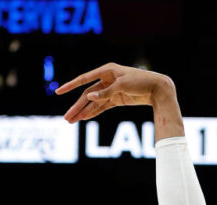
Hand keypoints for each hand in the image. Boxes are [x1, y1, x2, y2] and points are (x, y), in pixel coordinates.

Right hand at [56, 62, 173, 122]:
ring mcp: (111, 90)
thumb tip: (89, 97)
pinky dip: (93, 112)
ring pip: (93, 102)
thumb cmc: (141, 82)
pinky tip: (84, 118)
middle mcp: (106, 80)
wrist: (158, 88)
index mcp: (106, 70)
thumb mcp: (122, 86)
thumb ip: (105, 92)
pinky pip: (102, 107)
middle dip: (76, 107)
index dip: (70, 86)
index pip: (84, 79)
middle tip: (66, 118)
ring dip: (83, 112)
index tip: (58, 92)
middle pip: (87, 95)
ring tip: (72, 121)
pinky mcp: (116, 99)